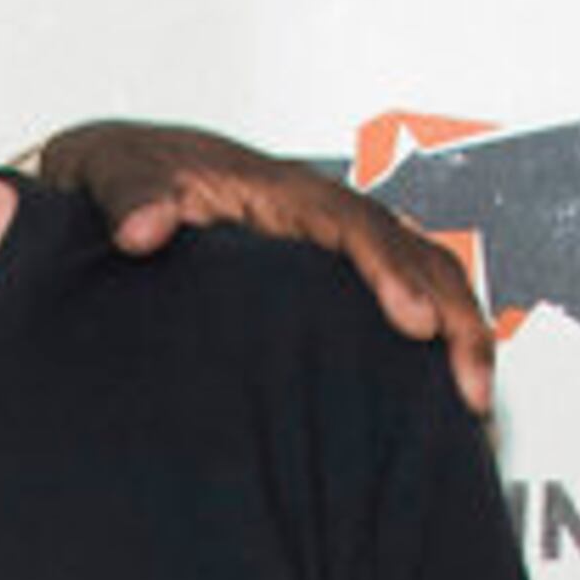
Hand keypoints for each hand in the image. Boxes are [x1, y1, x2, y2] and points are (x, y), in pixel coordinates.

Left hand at [26, 120, 497, 419]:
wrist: (104, 185)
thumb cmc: (113, 176)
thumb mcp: (109, 172)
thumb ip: (128, 196)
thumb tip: (145, 229)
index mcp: (276, 192)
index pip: (355, 228)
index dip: (392, 272)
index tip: (414, 324)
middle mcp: (313, 216)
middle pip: (412, 254)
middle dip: (454, 316)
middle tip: (472, 390)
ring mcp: (320, 250)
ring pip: (416, 278)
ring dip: (455, 335)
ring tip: (474, 407)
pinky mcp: (315, 285)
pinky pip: (386, 306)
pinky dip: (423, 347)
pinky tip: (433, 404)